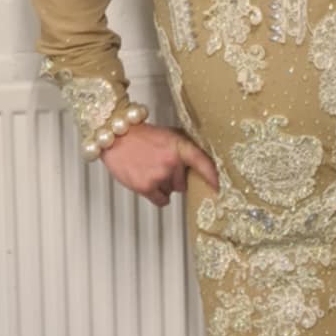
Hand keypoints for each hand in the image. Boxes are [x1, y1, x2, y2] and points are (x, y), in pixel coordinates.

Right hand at [100, 122, 219, 208]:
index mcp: (180, 145)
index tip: (218, 187)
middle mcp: (171, 161)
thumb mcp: (170, 135)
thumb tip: (204, 164)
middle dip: (176, 178)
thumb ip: (186, 149)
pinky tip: (149, 181)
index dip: (212, 176)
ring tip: (151, 169)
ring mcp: (159, 175)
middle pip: (184, 183)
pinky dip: (157, 195)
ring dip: (164, 185)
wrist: (118, 136)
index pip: (202, 162)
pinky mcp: (146, 186)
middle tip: (162, 166)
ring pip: (171, 191)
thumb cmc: (143, 136)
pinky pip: (162, 200)